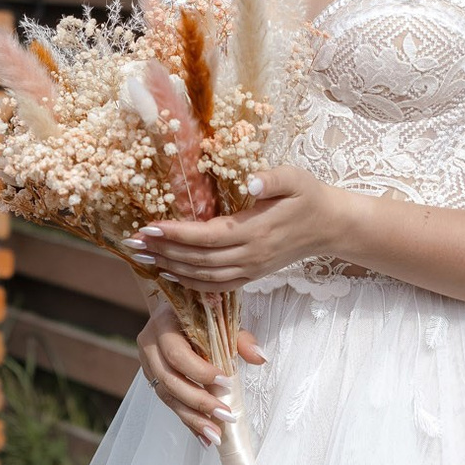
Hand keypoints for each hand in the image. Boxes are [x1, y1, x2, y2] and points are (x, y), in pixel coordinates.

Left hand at [132, 166, 347, 290]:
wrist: (331, 226)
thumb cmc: (309, 196)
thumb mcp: (295, 178)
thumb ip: (272, 179)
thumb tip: (252, 180)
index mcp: (255, 230)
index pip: (205, 236)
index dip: (174, 234)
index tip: (147, 226)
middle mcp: (250, 255)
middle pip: (197, 259)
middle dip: (162, 251)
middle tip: (132, 242)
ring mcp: (251, 268)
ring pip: (203, 275)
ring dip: (170, 268)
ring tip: (143, 257)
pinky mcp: (253, 275)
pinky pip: (217, 286)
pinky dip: (190, 284)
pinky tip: (170, 275)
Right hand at [136, 299, 265, 444]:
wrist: (175, 311)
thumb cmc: (200, 313)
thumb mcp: (220, 319)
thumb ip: (239, 338)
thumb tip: (259, 358)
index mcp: (162, 325)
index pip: (177, 354)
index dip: (200, 371)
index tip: (227, 382)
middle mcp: (149, 345)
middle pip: (170, 380)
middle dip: (199, 402)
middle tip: (226, 416)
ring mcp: (148, 364)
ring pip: (167, 396)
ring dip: (193, 418)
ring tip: (216, 436)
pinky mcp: (153, 379)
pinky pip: (170, 403)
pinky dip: (188, 421)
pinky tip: (204, 437)